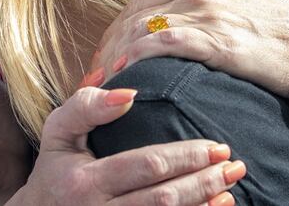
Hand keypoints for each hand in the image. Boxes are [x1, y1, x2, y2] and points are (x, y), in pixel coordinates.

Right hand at [8, 86, 240, 205]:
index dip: (186, 156)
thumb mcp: (58, 131)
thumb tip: (129, 95)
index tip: (217, 146)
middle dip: (204, 181)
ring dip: (203, 205)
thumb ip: (86, 105)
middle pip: (164, 199)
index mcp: (84, 182)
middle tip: (235, 166)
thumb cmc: (53, 168)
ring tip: (229, 187)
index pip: (146, 166)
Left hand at [90, 0, 288, 138]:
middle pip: (134, 18)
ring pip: (142, 31)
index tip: (103, 57)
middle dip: (108, 48)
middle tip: (94, 76)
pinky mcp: (216, 41)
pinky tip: (126, 74)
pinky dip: (139, 58)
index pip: (139, 3)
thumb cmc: (272, 19)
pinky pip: (163, 46)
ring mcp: (208, 14)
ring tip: (103, 84)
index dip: (115, 31)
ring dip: (116, 57)